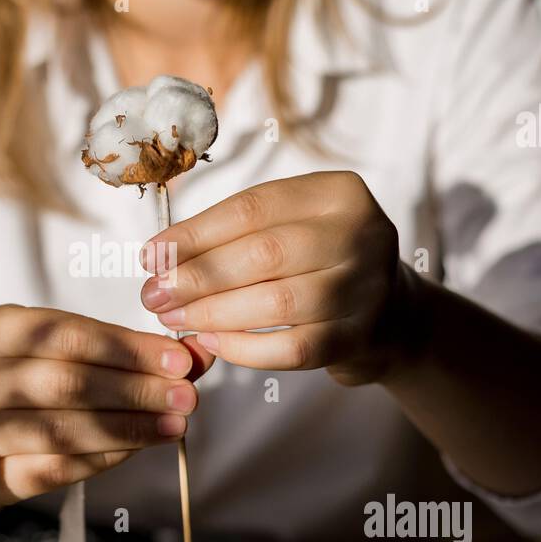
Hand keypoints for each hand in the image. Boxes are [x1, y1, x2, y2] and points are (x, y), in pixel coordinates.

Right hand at [0, 305, 214, 502]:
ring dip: (128, 427)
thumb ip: (126, 348)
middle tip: (189, 395)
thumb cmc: (29, 376)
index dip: (129, 349)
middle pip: (66, 383)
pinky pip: (55, 469)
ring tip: (175, 424)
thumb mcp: (65, 347)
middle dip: (136, 389)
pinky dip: (104, 457)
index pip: (67, 336)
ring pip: (62, 430)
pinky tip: (139, 447)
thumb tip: (199, 352)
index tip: (182, 359)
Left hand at [139, 171, 416, 385]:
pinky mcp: (360, 337)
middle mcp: (361, 234)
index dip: (194, 234)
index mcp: (337, 192)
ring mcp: (366, 288)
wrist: (389, 310)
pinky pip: (292, 348)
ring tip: (175, 319)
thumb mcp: (289, 225)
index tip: (151, 256)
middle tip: (154, 295)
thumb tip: (160, 257)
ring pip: (276, 303)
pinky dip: (244, 349)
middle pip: (264, 254)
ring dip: (214, 314)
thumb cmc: (318, 259)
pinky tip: (211, 343)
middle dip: (197, 277)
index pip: (252, 209)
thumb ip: (234, 232)